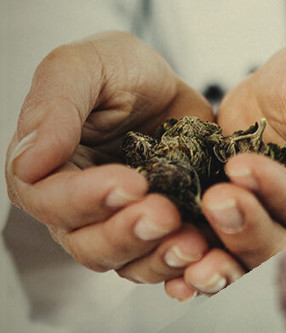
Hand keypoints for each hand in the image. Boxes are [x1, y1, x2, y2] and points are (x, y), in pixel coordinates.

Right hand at [5, 31, 213, 287]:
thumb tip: (29, 161)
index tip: (130, 183)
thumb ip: (54, 106)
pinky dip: (190, 266)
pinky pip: (171, 262)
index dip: (87, 199)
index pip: (51, 201)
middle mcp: (79, 209)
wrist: (170, 85)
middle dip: (127, 234)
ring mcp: (123, 225)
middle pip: (90, 244)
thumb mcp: (83, 65)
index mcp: (46, 171)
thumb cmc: (116, 69)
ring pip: (131, 263)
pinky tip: (211, 254)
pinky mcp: (167, 230)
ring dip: (160, 258)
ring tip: (194, 242)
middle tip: (165, 214)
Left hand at [170, 39, 285, 296]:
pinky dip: (191, 265)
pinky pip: (212, 250)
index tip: (243, 165)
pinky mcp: (228, 219)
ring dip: (216, 261)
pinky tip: (172, 276)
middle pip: (279, 244)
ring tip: (184, 247)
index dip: (278, 193)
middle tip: (214, 199)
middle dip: (245, 228)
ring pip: (243, 257)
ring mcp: (265, 222)